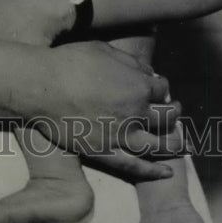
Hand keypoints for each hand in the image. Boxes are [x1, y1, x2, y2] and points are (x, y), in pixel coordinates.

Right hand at [36, 40, 182, 181]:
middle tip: (174, 111)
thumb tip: (148, 71)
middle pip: (167, 117)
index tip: (157, 87)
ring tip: (180, 142)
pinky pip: (135, 166)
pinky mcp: (106, 152)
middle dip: (174, 113)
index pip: (162, 88)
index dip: (161, 87)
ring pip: (159, 145)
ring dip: (173, 143)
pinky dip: (153, 171)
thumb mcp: (105, 50)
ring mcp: (122, 136)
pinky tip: (167, 172)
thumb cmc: (71, 63)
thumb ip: (131, 62)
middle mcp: (137, 113)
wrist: (41, 86)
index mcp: (139, 86)